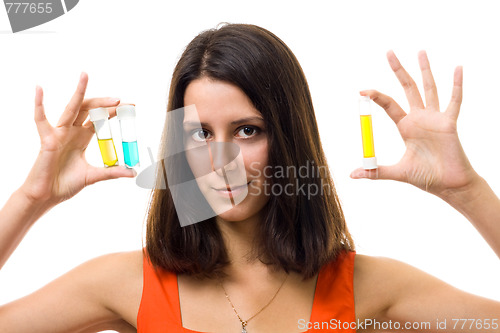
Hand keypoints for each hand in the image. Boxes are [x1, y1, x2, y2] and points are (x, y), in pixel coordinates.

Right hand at [19, 72, 134, 207]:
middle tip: (121, 101)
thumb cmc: (65, 184)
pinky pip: (41, 120)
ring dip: (78, 92)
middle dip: (104, 103)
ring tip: (85, 76)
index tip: (130, 108)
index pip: (99, 119)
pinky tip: (39, 89)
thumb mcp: (93, 176)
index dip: (113, 112)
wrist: (47, 196)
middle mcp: (71, 132)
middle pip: (89, 110)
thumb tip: (132, 172)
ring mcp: (59, 133)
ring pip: (70, 108)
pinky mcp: (47, 139)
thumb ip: (112, 172)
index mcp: (82, 137)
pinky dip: (39, 104)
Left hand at [350, 51, 479, 198]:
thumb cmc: (425, 177)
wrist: (448, 185)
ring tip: (420, 51)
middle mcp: (419, 118)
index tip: (362, 91)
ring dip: (424, 70)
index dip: (376, 97)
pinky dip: (457, 85)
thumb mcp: (397, 172)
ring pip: (428, 88)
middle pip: (406, 88)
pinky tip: (458, 68)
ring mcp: (435, 118)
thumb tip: (352, 174)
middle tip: (389, 52)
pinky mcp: (449, 123)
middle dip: (398, 70)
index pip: (388, 105)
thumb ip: (375, 171)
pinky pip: (454, 101)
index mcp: (405, 127)